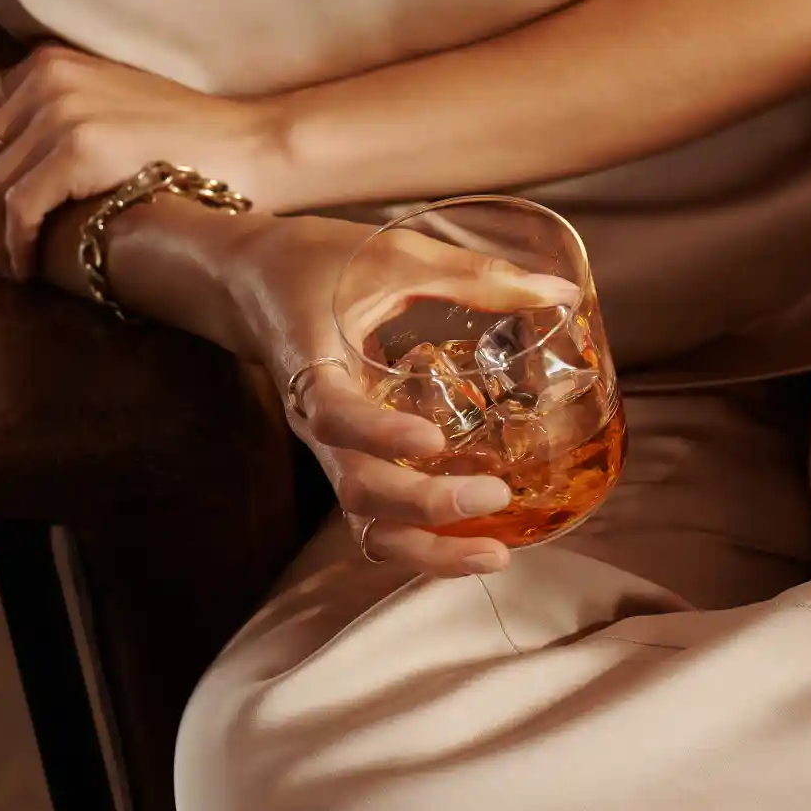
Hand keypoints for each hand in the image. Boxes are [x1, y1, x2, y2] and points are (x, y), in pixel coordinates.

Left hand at [0, 44, 286, 278]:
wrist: (250, 146)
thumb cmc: (188, 138)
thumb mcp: (110, 104)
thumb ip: (54, 104)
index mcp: (47, 64)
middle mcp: (46, 78)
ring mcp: (61, 111)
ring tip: (3, 270)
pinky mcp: (78, 150)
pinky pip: (17, 210)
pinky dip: (13, 246)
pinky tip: (26, 269)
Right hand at [233, 216, 579, 578]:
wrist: (252, 284)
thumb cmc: (319, 263)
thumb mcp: (392, 255)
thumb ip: (470, 276)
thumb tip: (557, 292)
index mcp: (311, 366)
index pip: (333, 414)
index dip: (378, 434)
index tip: (430, 441)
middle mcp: (316, 424)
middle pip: (357, 491)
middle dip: (423, 507)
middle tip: (495, 497)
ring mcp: (331, 452)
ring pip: (364, 524)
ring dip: (424, 549)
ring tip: (493, 556)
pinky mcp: (350, 463)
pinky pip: (378, 519)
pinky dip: (423, 541)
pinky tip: (477, 543)